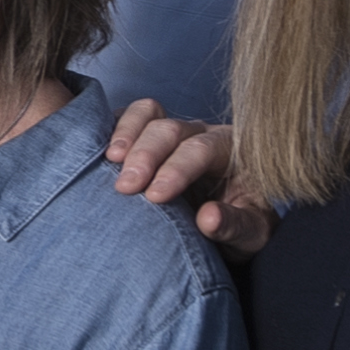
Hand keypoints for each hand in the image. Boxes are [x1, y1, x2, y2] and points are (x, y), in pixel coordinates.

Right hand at [100, 97, 243, 239]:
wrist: (231, 225)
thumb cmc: (243, 227)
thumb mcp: (251, 235)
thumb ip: (235, 226)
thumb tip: (208, 218)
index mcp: (232, 151)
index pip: (202, 149)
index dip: (177, 169)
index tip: (155, 196)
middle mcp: (202, 134)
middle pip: (171, 129)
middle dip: (146, 154)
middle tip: (125, 187)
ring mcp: (173, 133)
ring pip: (148, 114)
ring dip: (126, 134)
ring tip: (109, 161)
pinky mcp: (147, 138)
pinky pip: (128, 119)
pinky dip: (111, 130)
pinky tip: (99, 156)